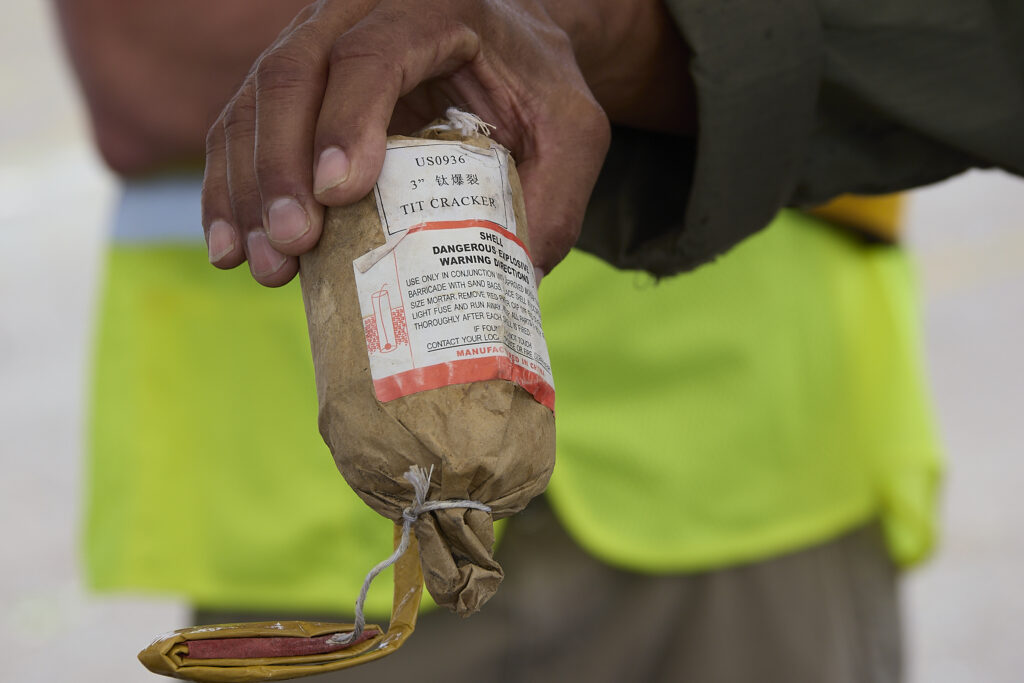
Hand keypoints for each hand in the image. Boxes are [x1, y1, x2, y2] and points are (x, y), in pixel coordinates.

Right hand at [202, 0, 689, 285]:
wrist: (509, 48)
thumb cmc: (539, 89)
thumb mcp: (573, 134)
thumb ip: (556, 199)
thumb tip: (513, 285)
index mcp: (434, 8)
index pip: (374, 53)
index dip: (346, 120)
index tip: (336, 192)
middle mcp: (360, 11)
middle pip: (294, 71)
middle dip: (281, 165)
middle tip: (293, 245)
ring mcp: (317, 41)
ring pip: (254, 99)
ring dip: (246, 187)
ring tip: (262, 265)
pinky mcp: (294, 82)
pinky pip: (241, 123)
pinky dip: (228, 186)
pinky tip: (230, 245)